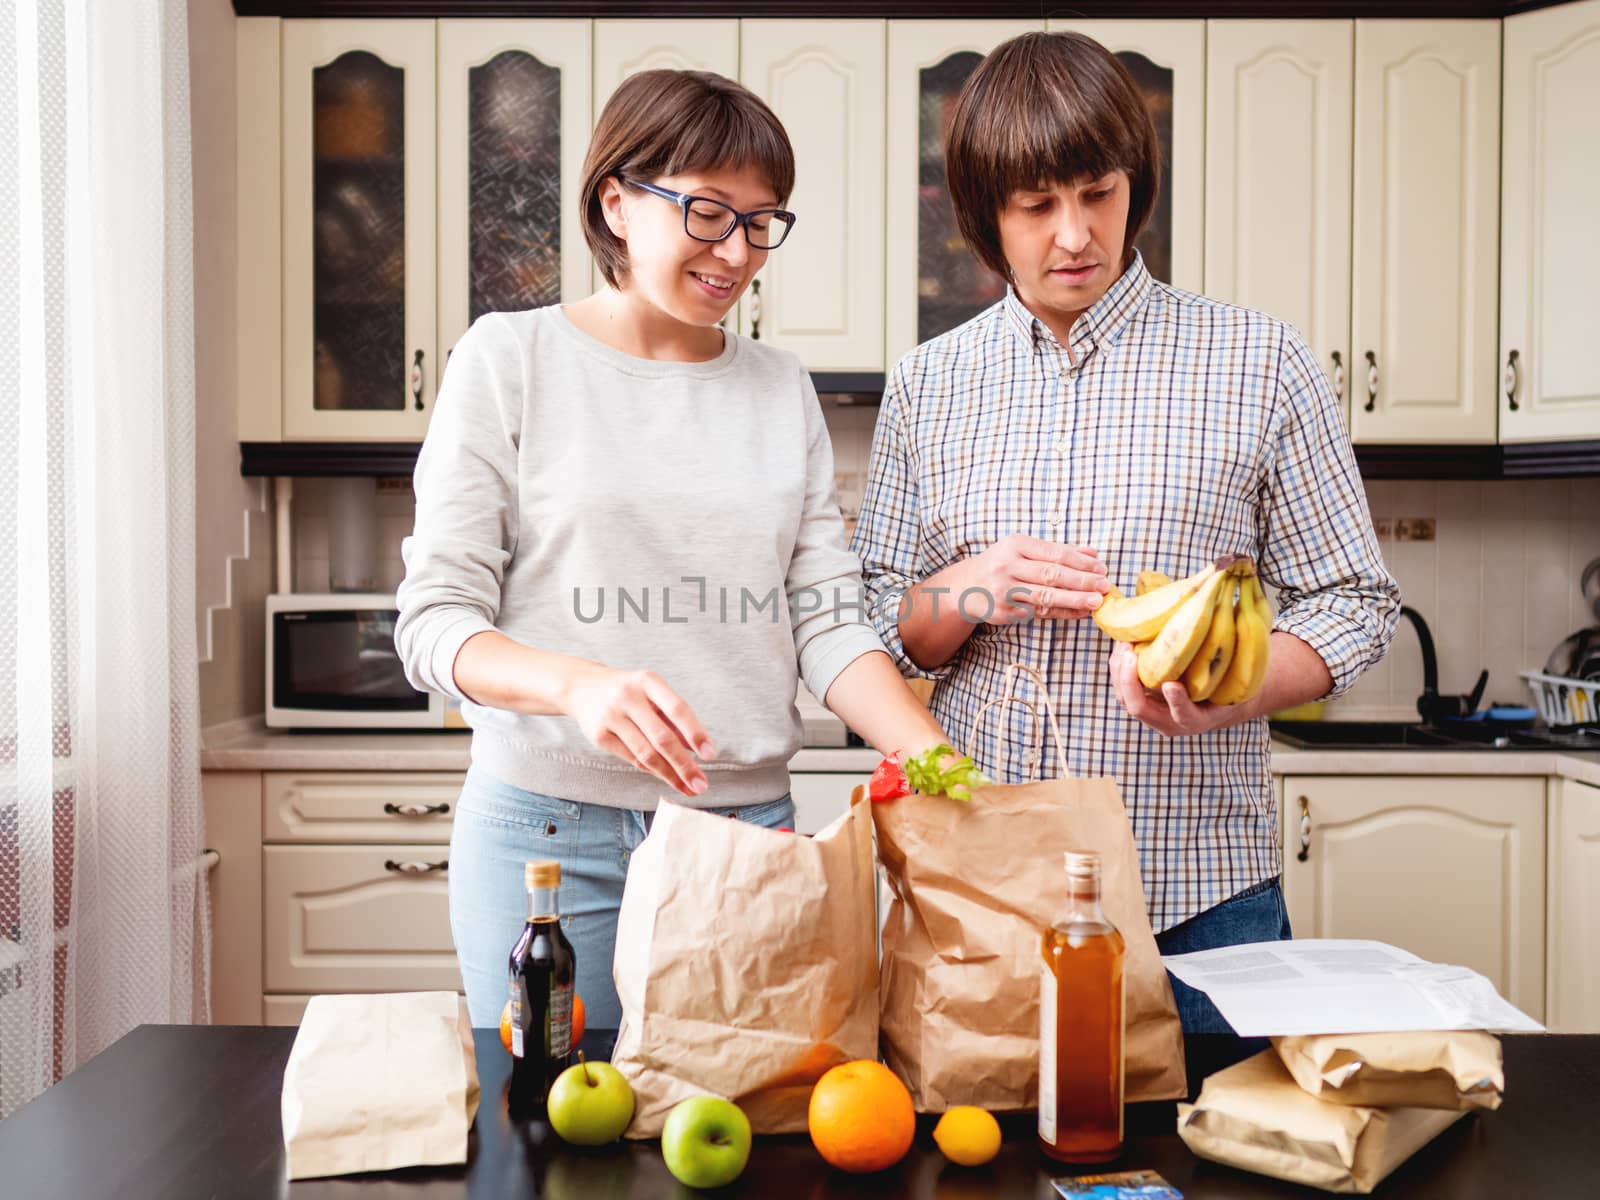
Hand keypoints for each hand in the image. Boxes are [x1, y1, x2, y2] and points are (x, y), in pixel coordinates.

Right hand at [561, 665, 715, 797]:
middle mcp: (628, 697)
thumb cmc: (629, 692)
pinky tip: (667, 778)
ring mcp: (611, 716)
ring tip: (688, 789)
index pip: (677, 709)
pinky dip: (653, 770)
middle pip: (662, 737)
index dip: (695, 733)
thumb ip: (674, 718)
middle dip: (684, 765)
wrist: (582, 687)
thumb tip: (698, 748)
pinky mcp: (599, 736)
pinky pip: (632, 758)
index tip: (710, 755)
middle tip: (702, 785)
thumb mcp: (652, 693)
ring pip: (646, 754)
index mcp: (648, 681)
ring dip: (670, 775)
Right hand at [959, 534, 1108, 623]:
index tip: (1101, 567)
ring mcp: (1005, 591)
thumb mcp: (1023, 549)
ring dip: (1075, 600)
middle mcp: (1007, 567)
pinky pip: (1040, 613)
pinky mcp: (1005, 612)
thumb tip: (1092, 552)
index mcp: (1015, 545)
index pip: (1054, 553)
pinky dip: (1063, 613)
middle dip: (1082, 581)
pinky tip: (1080, 612)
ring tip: (1096, 601)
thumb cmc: (1001, 563)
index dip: (1080, 561)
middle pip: (1051, 575)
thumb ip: (1057, 550)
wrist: (965, 587)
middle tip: (1104, 585)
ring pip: (1046, 596)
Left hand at [1108, 642, 1246, 736]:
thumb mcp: (1233, 680)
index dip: (1177, 702)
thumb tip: (1238, 615)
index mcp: (1196, 719)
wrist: (1213, 707)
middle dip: (1129, 680)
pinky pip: (1122, 689)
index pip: (1185, 716)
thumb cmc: (1226, 687)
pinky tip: (1122, 645)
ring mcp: (1152, 715)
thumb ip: (1226, 662)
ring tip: (1123, 643)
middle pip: (1140, 709)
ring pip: (1126, 699)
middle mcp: (1170, 722)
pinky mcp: (1141, 703)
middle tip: (1129, 652)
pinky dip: (1118, 668)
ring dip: (1119, 671)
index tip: (1172, 685)